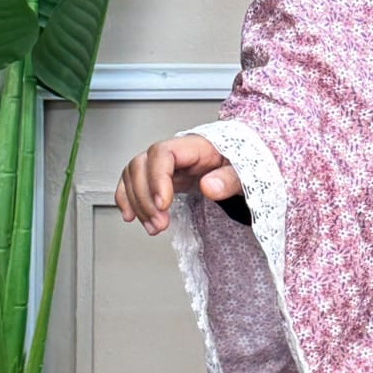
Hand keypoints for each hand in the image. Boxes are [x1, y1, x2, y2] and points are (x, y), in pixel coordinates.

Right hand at [115, 134, 241, 236]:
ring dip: (137, 204)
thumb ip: (229, 178)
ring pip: (134, 175)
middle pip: (142, 165)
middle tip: (159, 223)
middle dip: (146, 198)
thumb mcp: (245, 171)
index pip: (163, 153)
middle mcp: (175, 152)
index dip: (157, 178)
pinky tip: (130, 214)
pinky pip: (133, 182)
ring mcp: (165, 164)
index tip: (163, 204)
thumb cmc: (240, 165)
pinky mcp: (160, 177)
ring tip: (153, 226)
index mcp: (195, 146)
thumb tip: (210, 186)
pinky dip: (127, 198)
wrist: (238, 168)